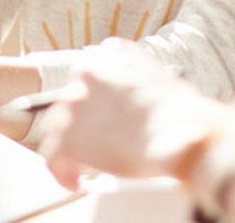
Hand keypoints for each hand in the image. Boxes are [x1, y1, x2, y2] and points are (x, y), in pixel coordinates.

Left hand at [35, 39, 234, 188]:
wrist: (180, 132)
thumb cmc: (181, 114)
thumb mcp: (159, 79)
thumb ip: (133, 83)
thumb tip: (124, 108)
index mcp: (110, 52)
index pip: (90, 75)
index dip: (94, 101)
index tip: (99, 117)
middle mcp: (86, 71)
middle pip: (70, 100)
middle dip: (81, 125)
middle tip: (94, 145)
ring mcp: (73, 101)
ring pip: (57, 127)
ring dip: (69, 148)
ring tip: (81, 169)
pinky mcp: (67, 134)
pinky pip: (53, 155)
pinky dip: (62, 171)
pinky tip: (75, 181)